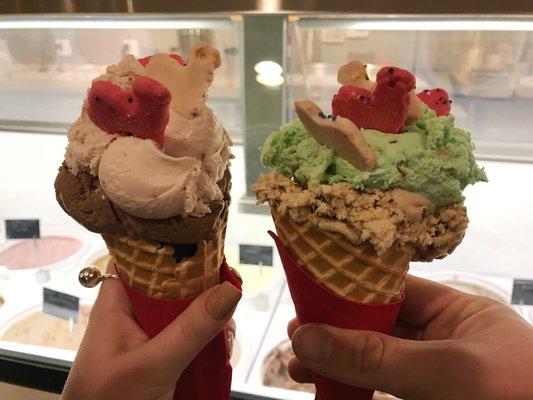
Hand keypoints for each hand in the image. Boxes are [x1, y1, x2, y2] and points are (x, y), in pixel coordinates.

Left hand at [61, 263, 240, 399]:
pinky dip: (211, 340)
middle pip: (177, 283)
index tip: (211, 253)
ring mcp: (153, 332)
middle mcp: (136, 311)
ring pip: (191, 310)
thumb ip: (191, 328)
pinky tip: (221, 351)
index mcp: (118, 301)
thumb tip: (230, 290)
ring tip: (225, 339)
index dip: (176, 250)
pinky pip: (194, 334)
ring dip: (213, 321)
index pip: (145, 256)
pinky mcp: (166, 352)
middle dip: (207, 293)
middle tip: (226, 307)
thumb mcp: (153, 363)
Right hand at [287, 275, 532, 399]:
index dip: (348, 288)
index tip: (308, 295)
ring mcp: (433, 375)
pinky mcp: (425, 399)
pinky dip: (353, 390)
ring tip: (298, 369)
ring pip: (374, 360)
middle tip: (296, 338)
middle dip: (334, 330)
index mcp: (457, 312)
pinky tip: (329, 391)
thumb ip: (376, 356)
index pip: (392, 288)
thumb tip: (307, 338)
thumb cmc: (516, 396)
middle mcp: (443, 339)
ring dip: (336, 363)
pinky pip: (381, 388)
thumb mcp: (446, 372)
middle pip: (375, 324)